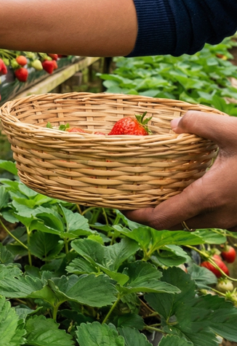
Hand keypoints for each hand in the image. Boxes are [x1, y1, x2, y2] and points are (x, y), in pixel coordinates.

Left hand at [125, 111, 236, 229]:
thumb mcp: (233, 130)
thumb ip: (199, 123)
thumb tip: (174, 123)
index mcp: (207, 198)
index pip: (160, 218)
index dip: (135, 214)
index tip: (119, 203)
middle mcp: (218, 216)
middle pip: (174, 222)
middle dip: (152, 210)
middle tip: (137, 192)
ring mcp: (232, 221)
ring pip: (194, 221)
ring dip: (176, 208)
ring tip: (163, 187)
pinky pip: (212, 217)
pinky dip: (196, 207)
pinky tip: (195, 185)